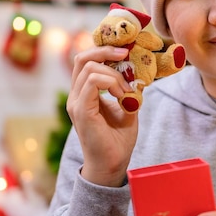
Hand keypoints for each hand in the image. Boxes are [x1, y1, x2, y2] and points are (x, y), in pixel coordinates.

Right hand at [67, 46, 137, 186]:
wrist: (112, 165)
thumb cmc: (118, 139)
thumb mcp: (128, 107)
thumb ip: (129, 89)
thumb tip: (139, 70)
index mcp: (84, 93)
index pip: (87, 60)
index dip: (104, 50)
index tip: (127, 51)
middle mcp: (76, 95)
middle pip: (82, 57)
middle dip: (106, 50)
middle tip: (127, 53)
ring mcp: (76, 102)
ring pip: (89, 68)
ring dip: (114, 73)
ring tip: (127, 90)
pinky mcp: (81, 110)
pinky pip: (92, 82)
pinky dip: (111, 82)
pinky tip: (123, 95)